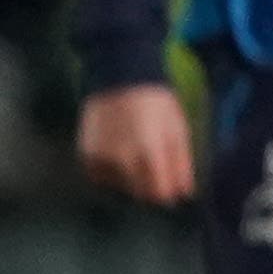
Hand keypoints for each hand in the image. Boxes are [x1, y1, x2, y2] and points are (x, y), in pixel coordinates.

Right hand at [79, 84, 196, 205]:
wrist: (121, 80)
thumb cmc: (157, 105)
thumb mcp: (178, 131)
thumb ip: (181, 164)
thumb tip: (185, 192)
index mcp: (150, 153)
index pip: (160, 193)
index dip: (168, 192)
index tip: (171, 185)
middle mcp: (122, 159)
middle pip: (140, 193)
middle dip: (151, 186)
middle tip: (155, 165)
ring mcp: (101, 157)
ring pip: (120, 186)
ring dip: (131, 179)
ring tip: (136, 153)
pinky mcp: (86, 155)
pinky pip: (101, 177)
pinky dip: (111, 172)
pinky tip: (120, 154)